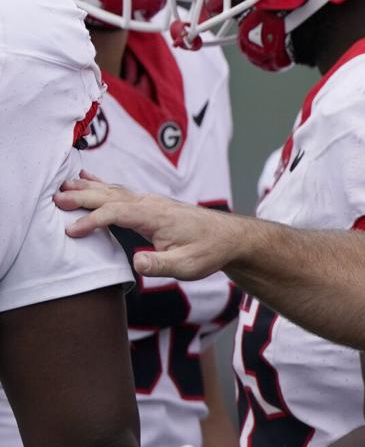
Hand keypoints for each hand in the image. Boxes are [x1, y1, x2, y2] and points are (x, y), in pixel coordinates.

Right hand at [56, 172, 248, 280]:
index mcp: (156, 216)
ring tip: (63, 185)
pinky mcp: (152, 205)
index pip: (116, 214)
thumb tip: (136, 261)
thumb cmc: (209, 251)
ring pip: (114, 191)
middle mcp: (151, 204)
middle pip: (110, 196)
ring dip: (88, 188)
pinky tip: (88, 180)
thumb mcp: (188, 266)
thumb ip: (161, 264)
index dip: (92, 221)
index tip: (71, 232)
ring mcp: (151, 202)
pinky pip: (121, 192)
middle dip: (82, 197)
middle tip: (54, 198)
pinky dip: (101, 186)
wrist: (229, 237)